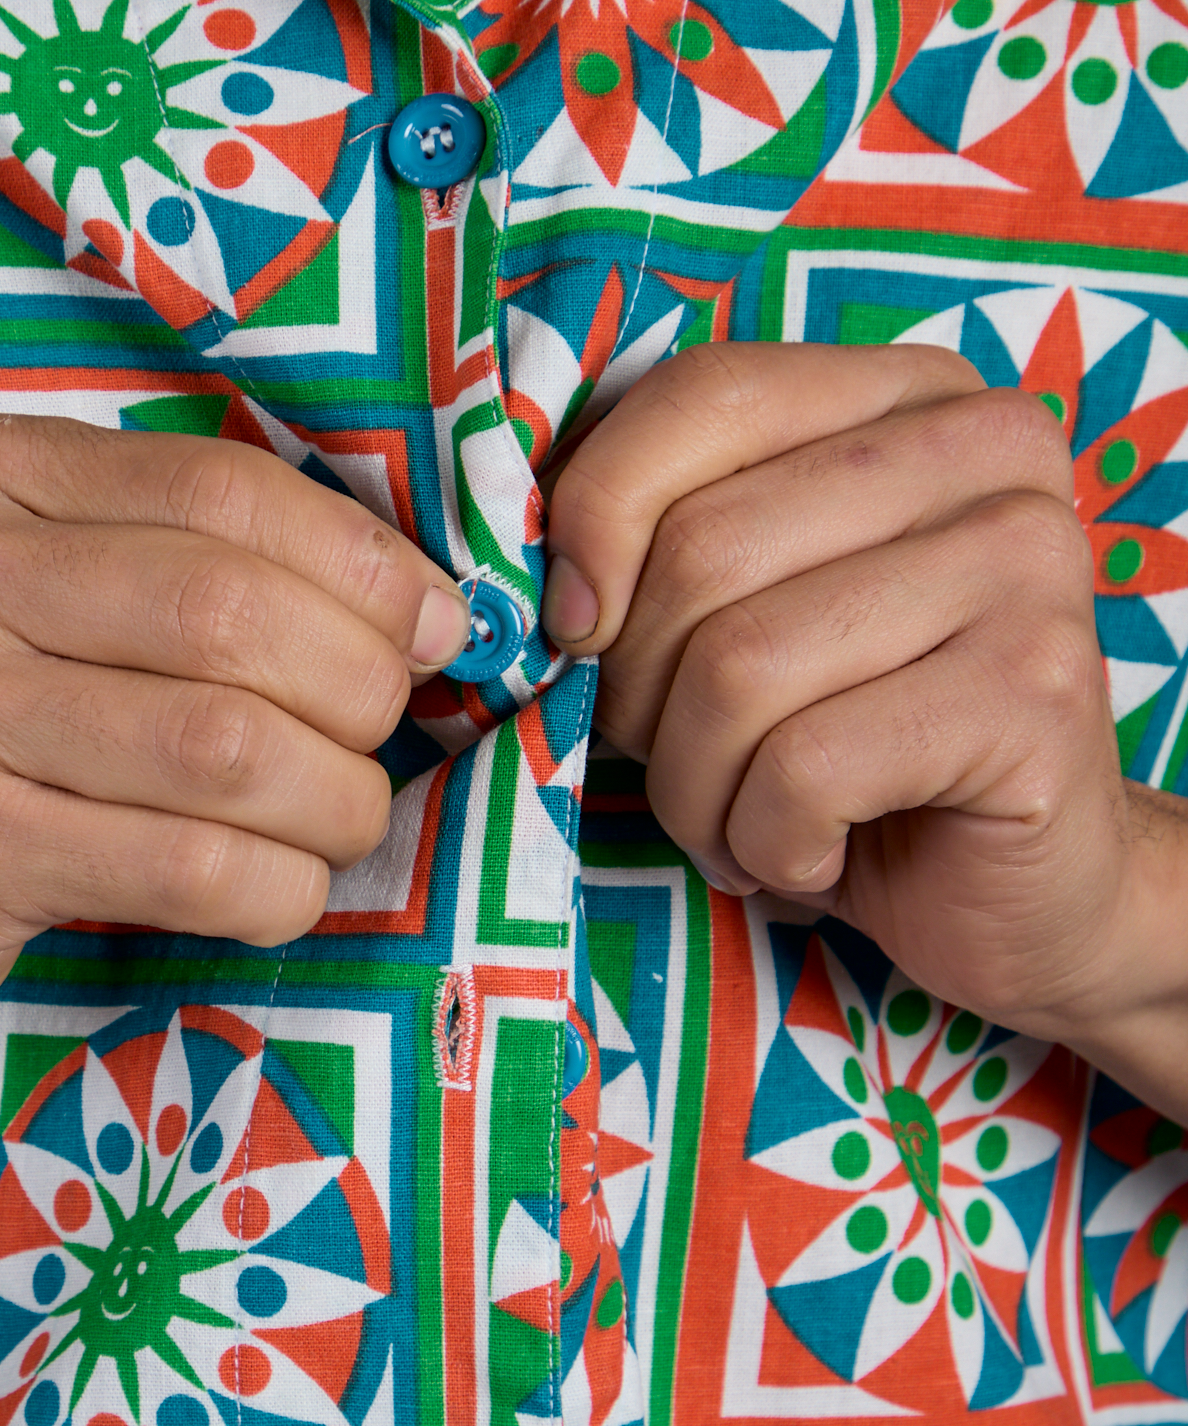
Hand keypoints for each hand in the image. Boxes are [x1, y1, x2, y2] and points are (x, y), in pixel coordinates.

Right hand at [0, 416, 469, 1099]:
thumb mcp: (35, 600)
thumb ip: (187, 570)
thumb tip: (420, 607)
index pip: (227, 489)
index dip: (368, 565)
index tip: (432, 630)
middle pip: (238, 616)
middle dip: (362, 692)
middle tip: (375, 744)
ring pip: (229, 747)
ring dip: (336, 802)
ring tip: (336, 825)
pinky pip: (191, 864)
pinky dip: (279, 888)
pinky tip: (280, 891)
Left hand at [540, 341, 1187, 1111]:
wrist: (1016, 890)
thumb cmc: (848, 749)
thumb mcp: (740, 618)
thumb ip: (657, 545)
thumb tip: (530, 576)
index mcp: (906, 395)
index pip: (701, 394)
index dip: (593, 521)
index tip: (576, 633)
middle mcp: (989, 449)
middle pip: (702, 551)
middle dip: (644, 699)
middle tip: (688, 765)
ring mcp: (1029, 563)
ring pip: (738, 670)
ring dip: (699, 792)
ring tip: (746, 824)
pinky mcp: (1037, 692)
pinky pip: (803, 769)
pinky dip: (767, 844)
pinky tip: (812, 857)